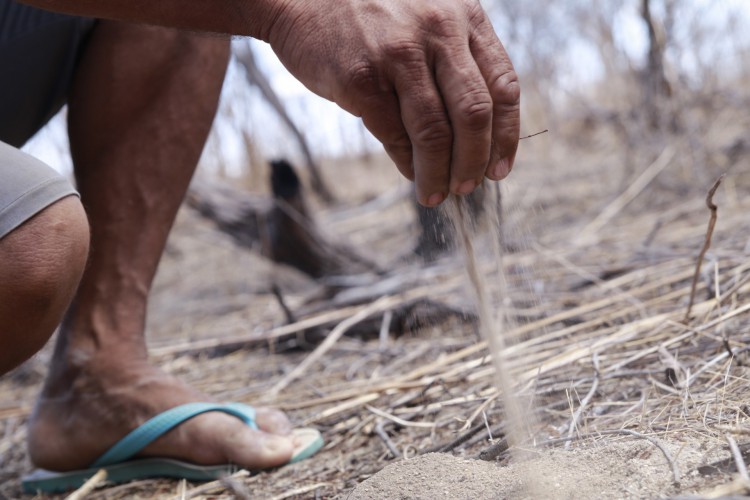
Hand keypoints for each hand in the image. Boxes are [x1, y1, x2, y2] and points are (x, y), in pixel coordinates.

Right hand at [267, 0, 519, 205]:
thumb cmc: (370, 14)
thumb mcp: (428, 18)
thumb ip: (455, 60)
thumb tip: (476, 136)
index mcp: (464, 16)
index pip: (503, 86)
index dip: (506, 136)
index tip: (500, 169)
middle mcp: (438, 31)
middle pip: (475, 114)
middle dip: (475, 162)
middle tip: (467, 187)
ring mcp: (399, 55)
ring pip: (435, 133)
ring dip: (439, 173)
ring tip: (436, 193)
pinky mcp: (362, 78)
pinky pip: (394, 135)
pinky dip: (405, 162)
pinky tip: (409, 172)